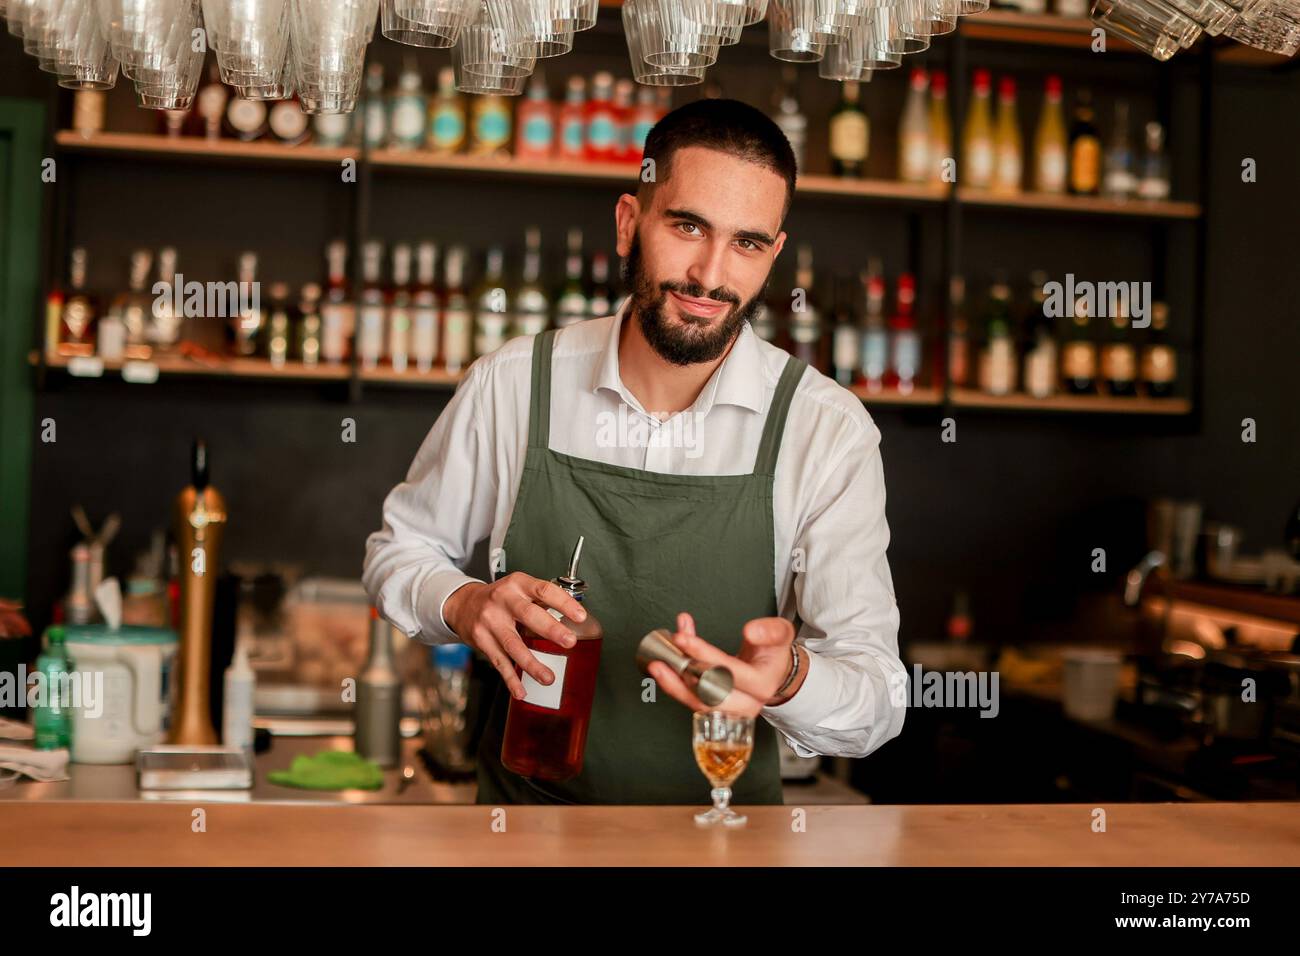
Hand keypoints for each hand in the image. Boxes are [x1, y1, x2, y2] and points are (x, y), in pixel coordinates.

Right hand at [442, 573, 586, 700]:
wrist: (463, 604)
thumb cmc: (499, 598)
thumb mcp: (519, 588)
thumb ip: (542, 600)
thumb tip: (573, 616)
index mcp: (517, 584)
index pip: (543, 590)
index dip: (564, 602)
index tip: (580, 616)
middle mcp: (502, 600)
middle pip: (529, 615)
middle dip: (551, 630)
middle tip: (569, 642)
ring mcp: (490, 621)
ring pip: (513, 644)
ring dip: (532, 664)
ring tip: (549, 677)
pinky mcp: (482, 640)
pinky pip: (499, 662)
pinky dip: (511, 679)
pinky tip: (521, 690)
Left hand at [647, 612, 798, 716]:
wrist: (774, 672)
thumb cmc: (774, 653)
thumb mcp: (782, 634)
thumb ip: (770, 631)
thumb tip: (750, 631)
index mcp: (762, 685)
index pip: (729, 671)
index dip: (704, 655)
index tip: (684, 639)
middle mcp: (747, 704)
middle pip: (711, 693)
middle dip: (686, 672)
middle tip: (666, 653)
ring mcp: (731, 711)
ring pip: (698, 702)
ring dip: (674, 685)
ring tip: (657, 666)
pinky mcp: (716, 709)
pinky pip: (693, 701)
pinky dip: (675, 686)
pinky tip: (663, 670)